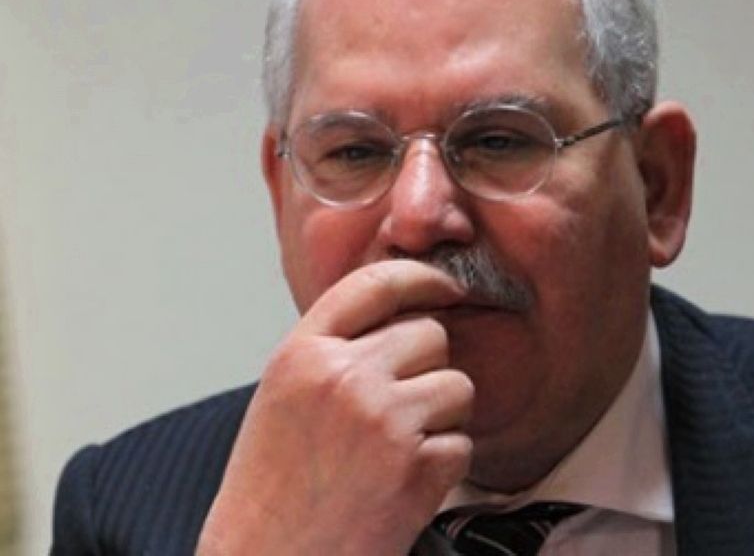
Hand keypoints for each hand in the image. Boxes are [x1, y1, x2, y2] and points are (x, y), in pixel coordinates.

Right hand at [196, 260, 474, 554]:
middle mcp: (343, 377)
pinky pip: (463, 443)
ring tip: (395, 455)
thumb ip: (334, 351)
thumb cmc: (272, 493)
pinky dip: (443, 467)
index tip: (448, 285)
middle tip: (397, 414)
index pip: (376, 283)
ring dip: (441, 419)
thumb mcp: (283, 400)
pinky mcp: (417, 468)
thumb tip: (405, 316)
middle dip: (427, 369)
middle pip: (430, 335)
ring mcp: (384, 421)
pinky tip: (401, 488)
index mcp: (301, 355)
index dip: (422, 278)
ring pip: (457, 386)